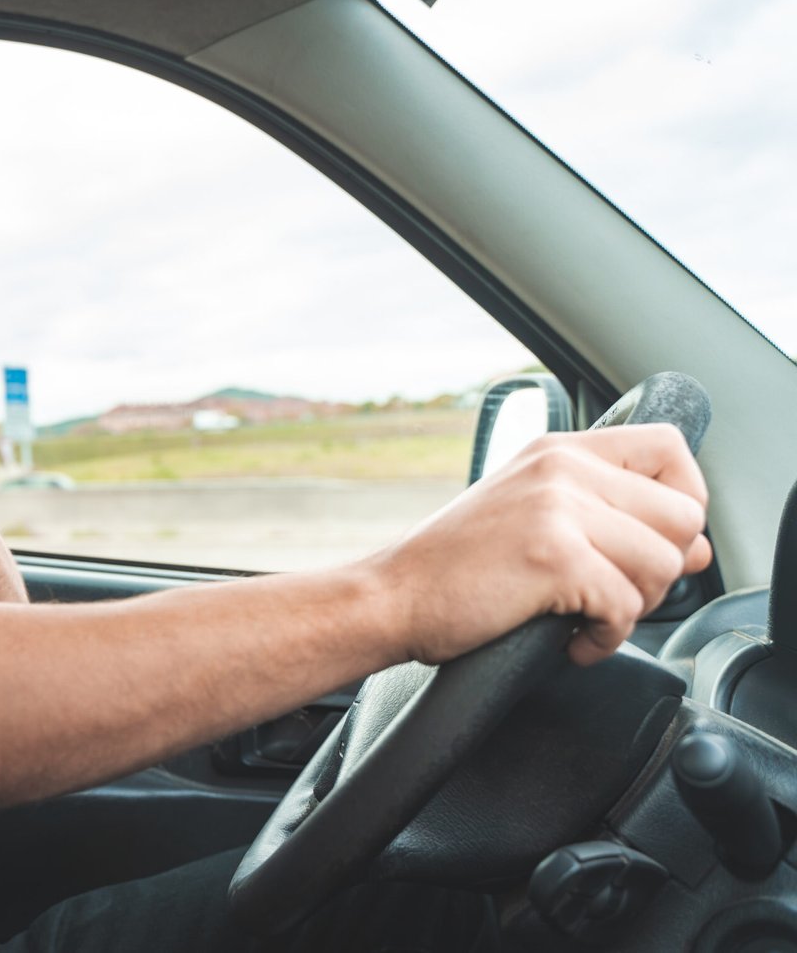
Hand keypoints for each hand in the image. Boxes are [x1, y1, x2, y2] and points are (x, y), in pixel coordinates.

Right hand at [370, 424, 711, 666]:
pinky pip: (626, 606)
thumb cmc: (454, 567)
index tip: (656, 540)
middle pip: (682, 515)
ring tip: (586, 618)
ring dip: (634, 606)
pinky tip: (571, 641)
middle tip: (613, 592)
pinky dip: (605, 639)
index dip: (683, 499)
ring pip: (663, 564)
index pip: (670, 449)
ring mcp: (557, 508)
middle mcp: (562, 467)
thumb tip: (698, 549)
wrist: (392, 596)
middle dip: (661, 569)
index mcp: (558, 451)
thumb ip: (610, 519)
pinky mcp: (554, 557)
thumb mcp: (532, 517)